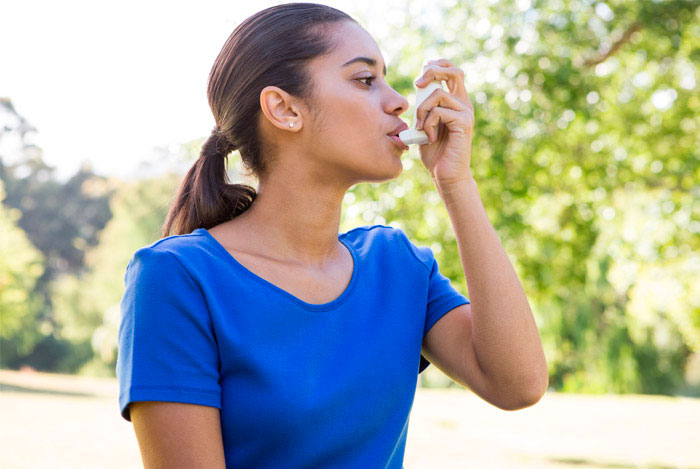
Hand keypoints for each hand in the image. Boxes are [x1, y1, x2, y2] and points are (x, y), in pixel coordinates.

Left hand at [414, 58, 474, 187]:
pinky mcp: (464, 123)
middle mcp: (463, 104)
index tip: (423, 69)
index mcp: (455, 101)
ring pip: (438, 95)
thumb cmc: (434, 151)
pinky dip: (428, 124)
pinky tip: (430, 138)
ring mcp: (465, 113)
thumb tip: (417, 89)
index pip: (452, 71)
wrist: (445, 174)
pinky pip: (439, 112)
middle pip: (453, 72)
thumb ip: (424, 108)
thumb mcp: (424, 124)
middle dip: (433, 71)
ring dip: (422, 110)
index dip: (438, 64)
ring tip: (421, 128)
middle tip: (418, 84)